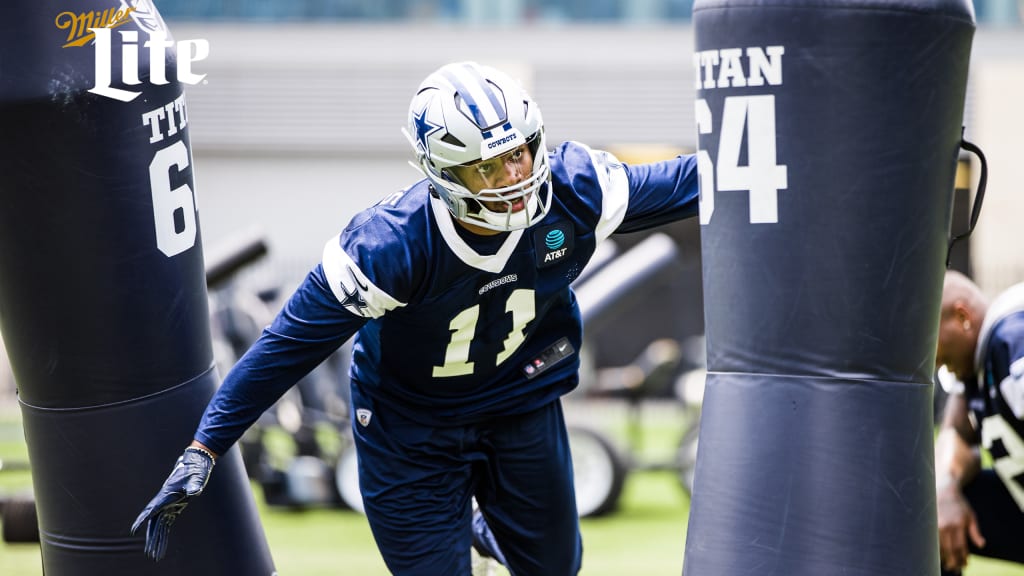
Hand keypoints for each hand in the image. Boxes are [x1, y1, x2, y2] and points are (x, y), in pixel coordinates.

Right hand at [131, 446, 215, 560]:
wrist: (195, 464)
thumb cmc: (194, 469)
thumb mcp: (195, 477)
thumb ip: (193, 486)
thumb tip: (194, 492)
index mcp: (166, 495)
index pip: (153, 509)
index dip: (143, 519)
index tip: (134, 529)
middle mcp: (164, 502)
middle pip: (154, 523)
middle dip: (151, 538)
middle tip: (149, 553)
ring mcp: (168, 506)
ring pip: (159, 526)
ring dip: (157, 540)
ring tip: (154, 555)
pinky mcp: (174, 508)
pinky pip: (167, 524)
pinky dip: (164, 535)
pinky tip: (161, 545)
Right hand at [936, 482, 985, 571]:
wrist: (944, 489)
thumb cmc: (959, 503)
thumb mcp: (971, 516)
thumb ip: (975, 531)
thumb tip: (981, 545)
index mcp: (958, 525)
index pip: (961, 547)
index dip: (963, 558)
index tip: (965, 565)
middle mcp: (946, 526)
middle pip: (950, 549)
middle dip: (953, 561)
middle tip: (955, 568)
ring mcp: (935, 525)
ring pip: (939, 546)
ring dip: (943, 557)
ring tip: (947, 564)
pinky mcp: (928, 523)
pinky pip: (932, 540)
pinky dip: (936, 548)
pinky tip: (938, 553)